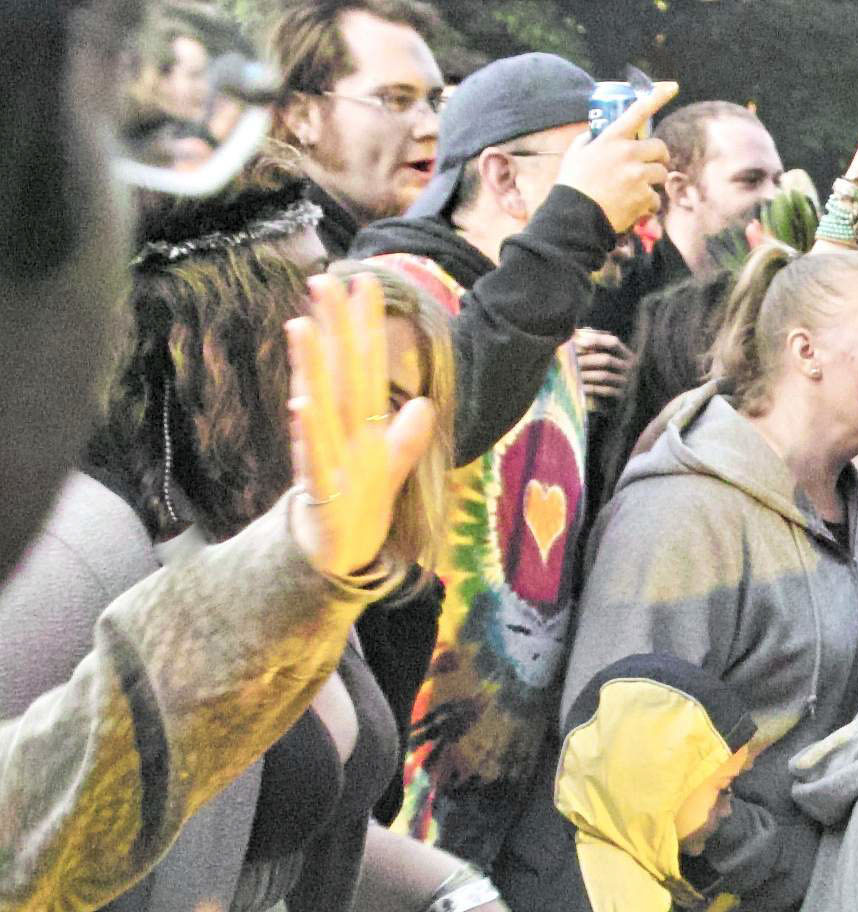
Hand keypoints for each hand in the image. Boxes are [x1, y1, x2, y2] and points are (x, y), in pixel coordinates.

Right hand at [285, 273, 438, 580]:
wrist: (334, 555)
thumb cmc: (357, 506)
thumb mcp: (392, 470)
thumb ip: (406, 436)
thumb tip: (425, 404)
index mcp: (358, 424)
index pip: (363, 366)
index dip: (363, 326)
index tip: (362, 281)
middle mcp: (338, 432)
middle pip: (339, 372)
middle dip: (332, 327)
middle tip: (323, 278)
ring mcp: (326, 456)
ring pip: (320, 405)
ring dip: (310, 367)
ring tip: (301, 325)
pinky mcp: (320, 488)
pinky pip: (313, 455)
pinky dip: (308, 432)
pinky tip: (300, 404)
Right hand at [554, 81, 676, 233]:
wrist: (576, 216)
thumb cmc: (574, 184)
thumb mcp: (577, 153)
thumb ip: (592, 139)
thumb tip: (599, 133)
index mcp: (611, 138)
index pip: (638, 111)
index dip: (657, 96)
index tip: (673, 87)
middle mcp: (628, 153)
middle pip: (660, 148)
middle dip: (658, 158)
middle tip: (650, 165)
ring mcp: (638, 175)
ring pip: (661, 174)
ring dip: (652, 182)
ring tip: (635, 190)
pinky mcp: (644, 197)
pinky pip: (656, 199)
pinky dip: (648, 205)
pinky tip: (633, 207)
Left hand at [572, 327, 632, 408]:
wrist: (616, 400)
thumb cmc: (606, 372)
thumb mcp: (604, 356)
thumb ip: (594, 344)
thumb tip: (578, 332)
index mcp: (626, 354)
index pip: (613, 342)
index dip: (596, 339)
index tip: (576, 340)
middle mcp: (630, 367)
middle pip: (606, 359)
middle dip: (586, 359)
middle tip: (568, 361)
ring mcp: (627, 382)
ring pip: (604, 376)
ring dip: (585, 374)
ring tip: (570, 374)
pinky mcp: (622, 396)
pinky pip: (604, 391)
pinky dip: (590, 388)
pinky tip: (578, 386)